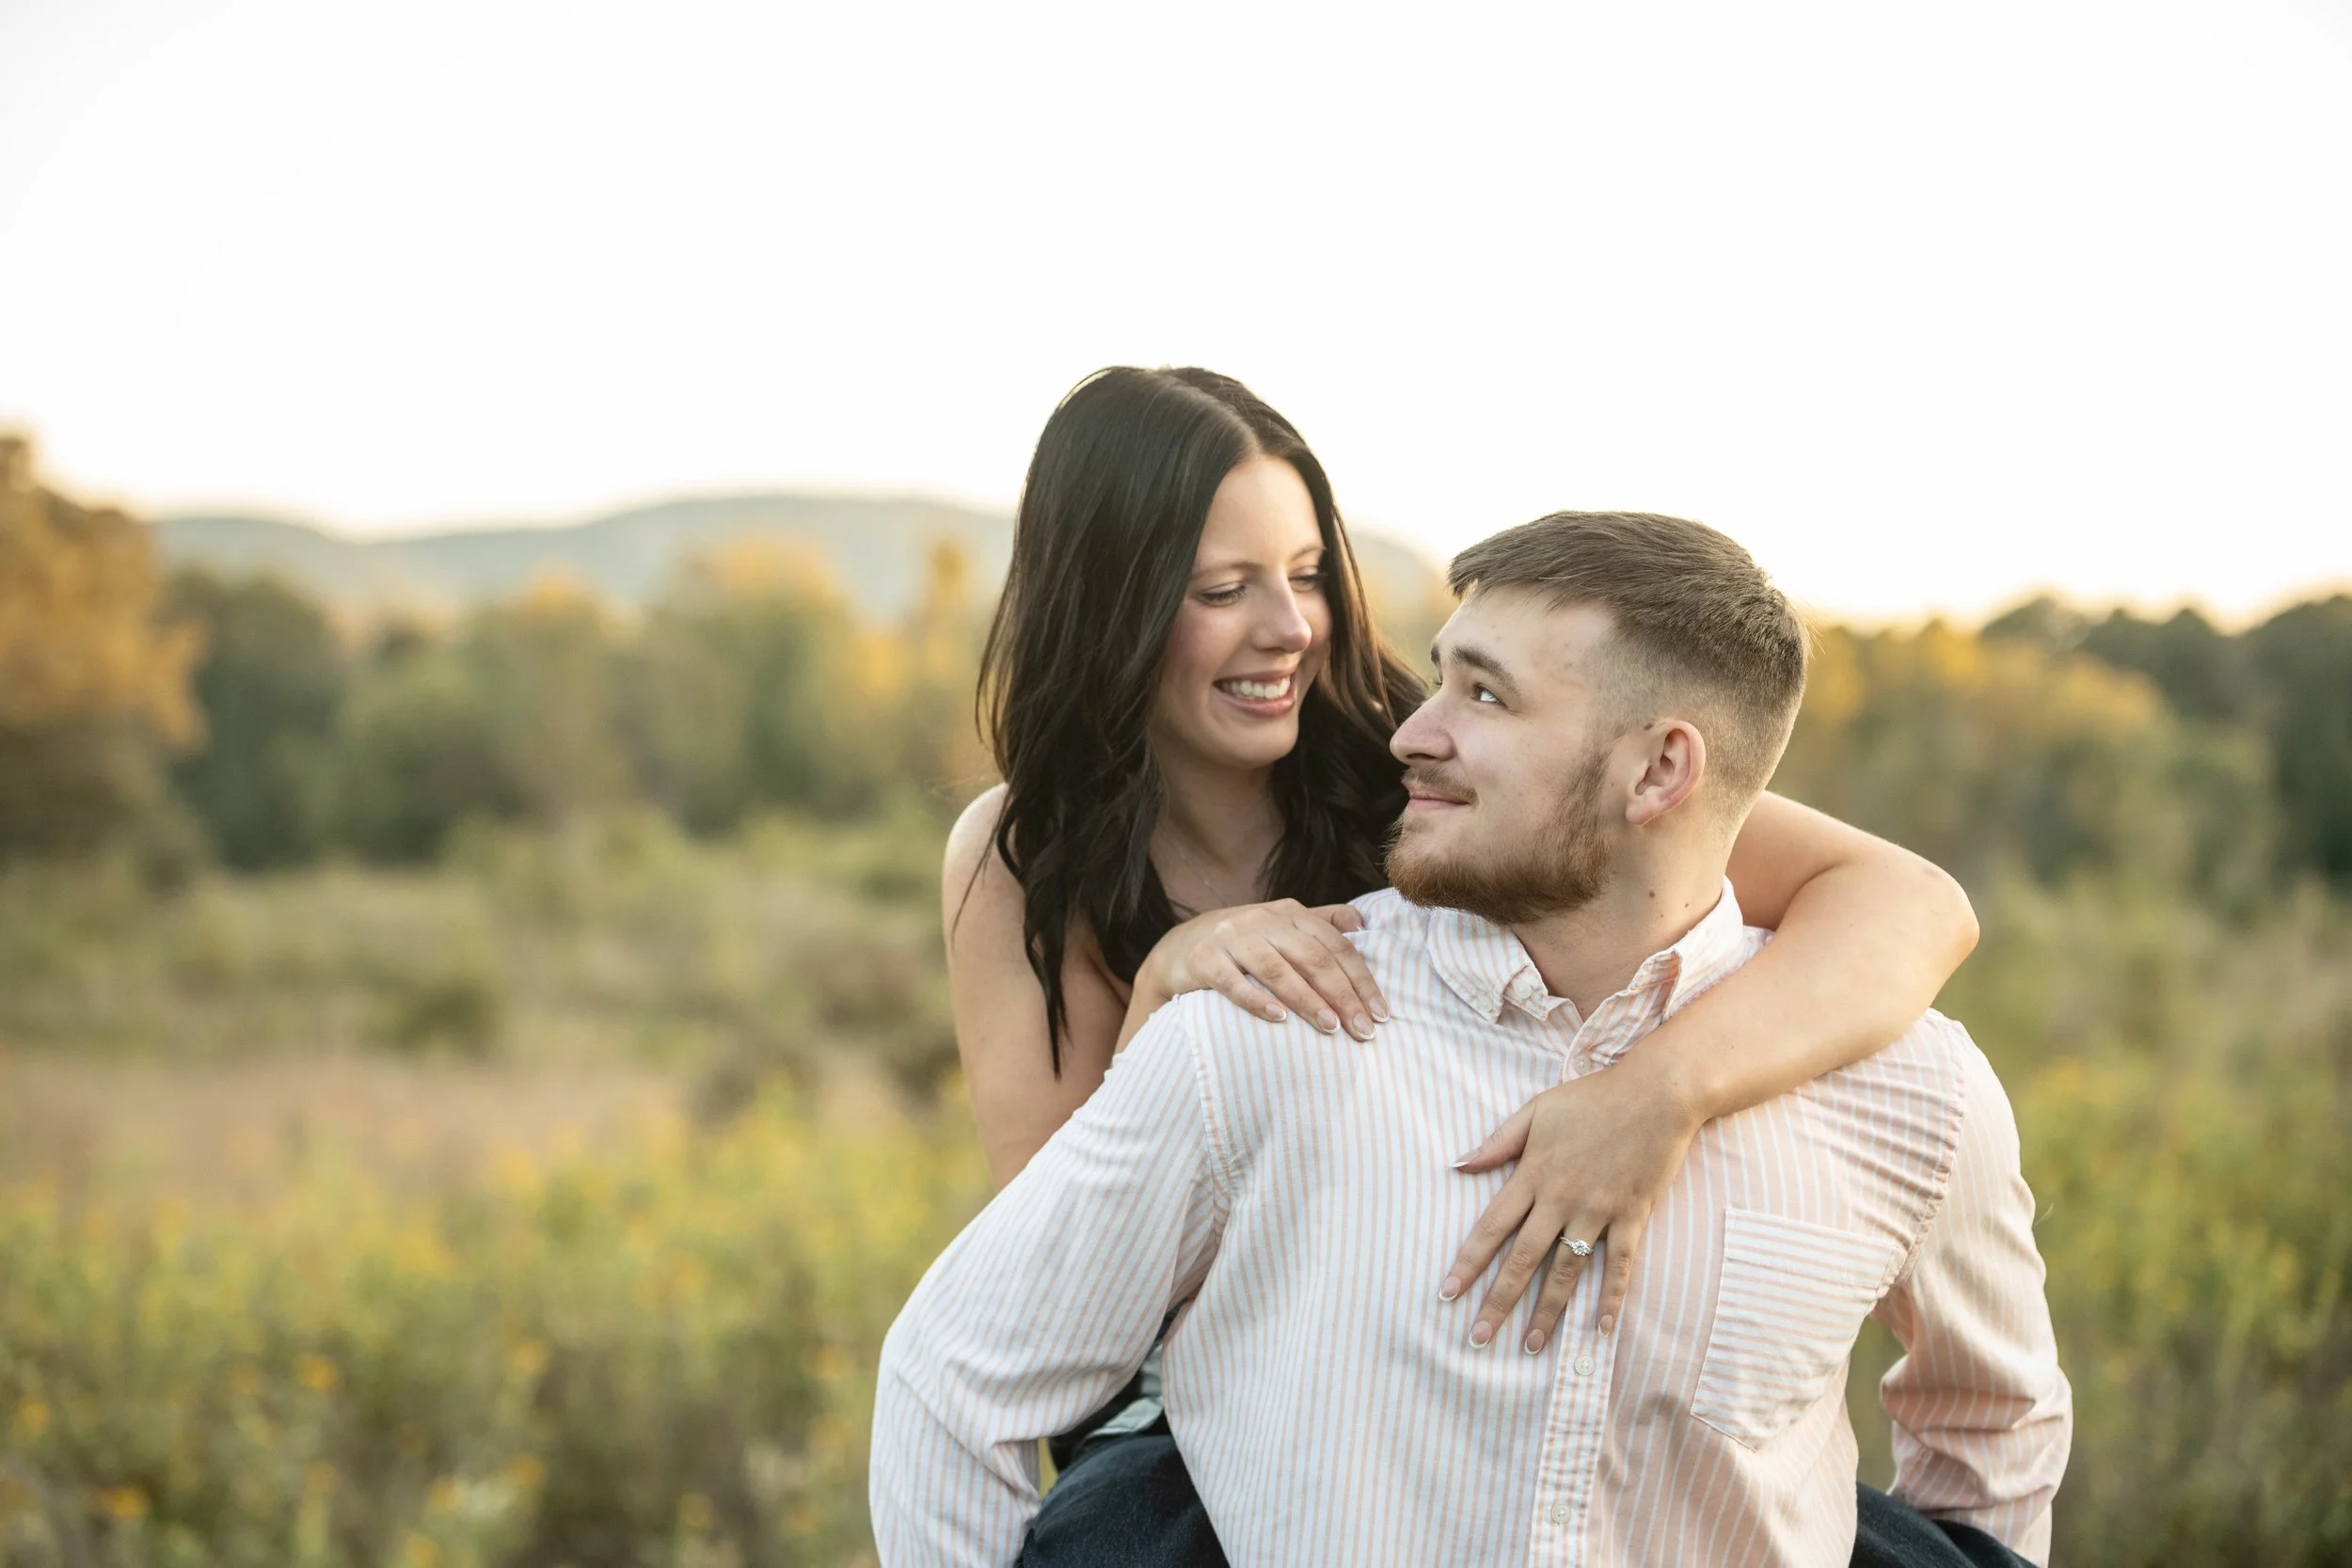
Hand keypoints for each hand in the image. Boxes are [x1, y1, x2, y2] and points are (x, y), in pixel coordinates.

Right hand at [1146, 900, 1389, 1040]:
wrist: (1176, 951)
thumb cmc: (1240, 945)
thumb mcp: (1279, 926)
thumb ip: (1320, 922)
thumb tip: (1361, 923)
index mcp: (1288, 913)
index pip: (1336, 946)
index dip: (1362, 979)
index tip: (1381, 1013)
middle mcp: (1261, 920)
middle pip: (1313, 958)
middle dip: (1343, 995)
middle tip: (1363, 1030)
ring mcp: (1230, 937)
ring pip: (1278, 969)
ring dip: (1308, 1000)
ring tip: (1331, 1027)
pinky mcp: (1203, 958)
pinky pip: (1233, 981)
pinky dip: (1257, 1000)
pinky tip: (1279, 1019)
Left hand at [1438, 1054, 1705, 1351]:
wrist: (1655, 1093)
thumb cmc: (1592, 1098)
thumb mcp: (1536, 1110)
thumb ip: (1498, 1142)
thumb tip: (1458, 1165)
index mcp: (1533, 1175)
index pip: (1491, 1228)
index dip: (1468, 1263)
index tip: (1447, 1294)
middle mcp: (1561, 1200)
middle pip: (1522, 1260)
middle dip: (1498, 1302)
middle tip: (1478, 1338)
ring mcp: (1598, 1211)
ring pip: (1567, 1271)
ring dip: (1548, 1311)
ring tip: (1531, 1346)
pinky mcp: (1632, 1216)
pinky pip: (1621, 1265)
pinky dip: (1612, 1298)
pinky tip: (1601, 1330)